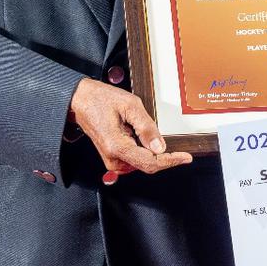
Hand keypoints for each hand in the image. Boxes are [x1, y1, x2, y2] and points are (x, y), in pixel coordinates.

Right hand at [69, 77, 191, 178]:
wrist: (81, 100)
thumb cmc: (101, 99)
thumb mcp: (130, 106)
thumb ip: (147, 127)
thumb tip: (160, 147)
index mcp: (117, 146)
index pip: (150, 162)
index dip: (171, 161)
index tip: (186, 158)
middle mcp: (113, 158)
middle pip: (147, 165)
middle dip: (164, 157)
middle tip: (176, 145)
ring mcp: (112, 160)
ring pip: (142, 163)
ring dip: (153, 153)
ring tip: (146, 131)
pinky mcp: (112, 157)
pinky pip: (135, 159)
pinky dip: (144, 151)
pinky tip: (141, 136)